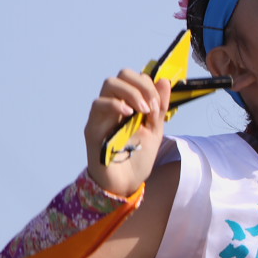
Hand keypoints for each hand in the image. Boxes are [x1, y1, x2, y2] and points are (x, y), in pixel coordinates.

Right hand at [84, 69, 170, 196]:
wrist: (126, 182)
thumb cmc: (139, 156)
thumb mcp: (156, 130)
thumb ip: (159, 107)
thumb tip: (164, 81)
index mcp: (129, 104)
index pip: (135, 78)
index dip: (150, 86)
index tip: (158, 105)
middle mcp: (114, 105)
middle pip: (122, 75)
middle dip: (141, 85)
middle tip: (150, 105)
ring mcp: (102, 114)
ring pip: (109, 84)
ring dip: (131, 93)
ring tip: (143, 110)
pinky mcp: (93, 127)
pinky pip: (98, 105)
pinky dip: (115, 104)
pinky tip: (129, 114)